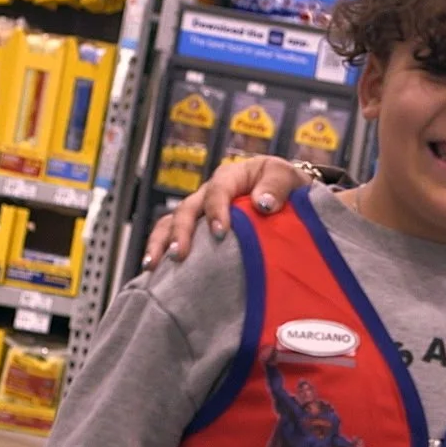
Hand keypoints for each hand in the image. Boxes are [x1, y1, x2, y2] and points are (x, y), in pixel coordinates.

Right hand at [142, 156, 313, 267]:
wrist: (291, 196)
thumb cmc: (288, 185)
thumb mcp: (289, 177)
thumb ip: (277, 186)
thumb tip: (262, 203)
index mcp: (232, 177)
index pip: (219, 190)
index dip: (216, 210)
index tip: (220, 233)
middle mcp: (210, 192)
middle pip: (188, 208)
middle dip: (182, 231)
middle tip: (180, 254)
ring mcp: (200, 211)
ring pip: (171, 222)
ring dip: (162, 242)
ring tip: (154, 264)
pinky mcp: (197, 228)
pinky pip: (172, 235)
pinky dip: (161, 249)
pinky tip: (155, 270)